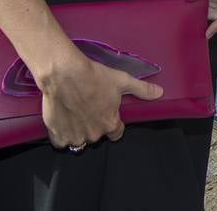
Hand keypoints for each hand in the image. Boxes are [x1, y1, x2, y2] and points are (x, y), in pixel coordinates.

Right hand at [38, 43, 163, 149]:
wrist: (65, 74)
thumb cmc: (94, 77)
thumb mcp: (123, 81)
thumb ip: (142, 90)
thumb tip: (159, 93)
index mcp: (110, 123)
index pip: (116, 133)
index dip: (113, 123)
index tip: (107, 114)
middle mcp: (94, 134)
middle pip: (96, 135)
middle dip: (94, 125)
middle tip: (89, 108)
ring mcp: (75, 136)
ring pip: (79, 139)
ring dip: (78, 131)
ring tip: (75, 113)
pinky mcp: (57, 135)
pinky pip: (61, 142)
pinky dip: (62, 134)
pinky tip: (63, 120)